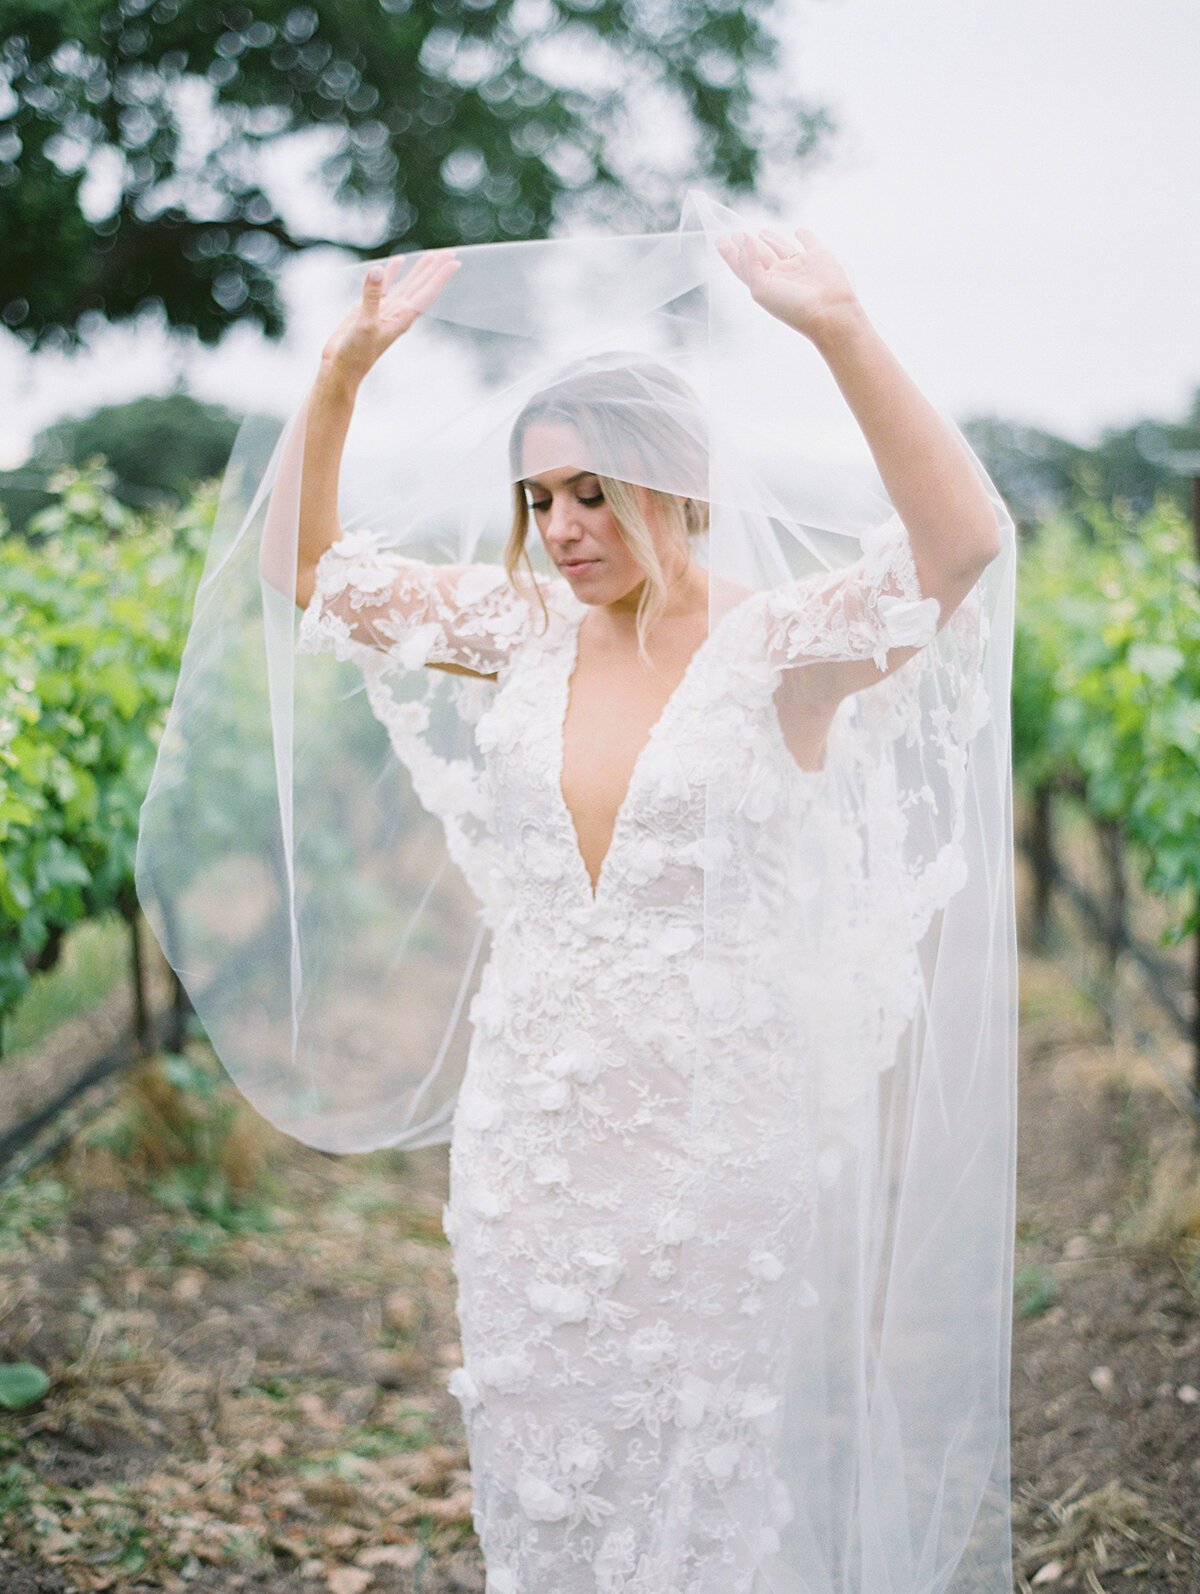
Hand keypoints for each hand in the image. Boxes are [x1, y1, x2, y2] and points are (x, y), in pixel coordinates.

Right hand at [320, 248, 460, 384]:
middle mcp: (398, 313)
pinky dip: (392, 273)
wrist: (341, 367)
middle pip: (421, 286)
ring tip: (431, 255)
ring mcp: (385, 310)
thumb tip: (378, 270)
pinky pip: (385, 286)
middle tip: (449, 252)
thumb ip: (371, 297)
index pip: (425, 293)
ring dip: (419, 270)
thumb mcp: (364, 324)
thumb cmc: (356, 353)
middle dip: (435, 270)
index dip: (440, 277)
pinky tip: (398, 261)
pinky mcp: (370, 308)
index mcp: (402, 318)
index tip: (454, 262)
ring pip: (407, 285)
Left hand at [715, 226, 861, 342]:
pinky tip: (799, 231)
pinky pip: (808, 241)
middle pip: (758, 254)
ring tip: (761, 232)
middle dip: (747, 244)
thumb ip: (749, 262)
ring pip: (780, 246)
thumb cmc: (792, 306)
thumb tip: (743, 236)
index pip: (742, 264)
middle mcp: (779, 274)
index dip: (730, 253)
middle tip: (735, 232)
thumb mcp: (761, 288)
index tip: (718, 239)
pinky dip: (804, 235)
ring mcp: (798, 265)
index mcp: (763, 283)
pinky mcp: (817, 256)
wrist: (828, 312)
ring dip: (770, 239)